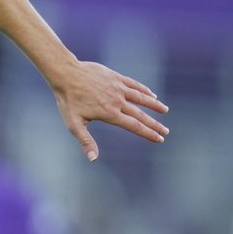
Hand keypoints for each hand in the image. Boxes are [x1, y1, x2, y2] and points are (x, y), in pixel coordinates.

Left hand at [49, 59, 168, 160]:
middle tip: (166, 131)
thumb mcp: (74, 124)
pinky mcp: (116, 77)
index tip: (159, 139)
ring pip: (141, 97)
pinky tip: (152, 94)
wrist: (66, 74)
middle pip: (141, 114)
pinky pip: (134, 84)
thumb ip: (85, 141)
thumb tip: (93, 159)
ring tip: (165, 110)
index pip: (134, 126)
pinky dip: (144, 90)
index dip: (148, 133)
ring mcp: (118, 88)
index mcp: (110, 114)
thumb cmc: (68, 101)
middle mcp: (117, 101)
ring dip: (154, 104)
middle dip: (154, 124)